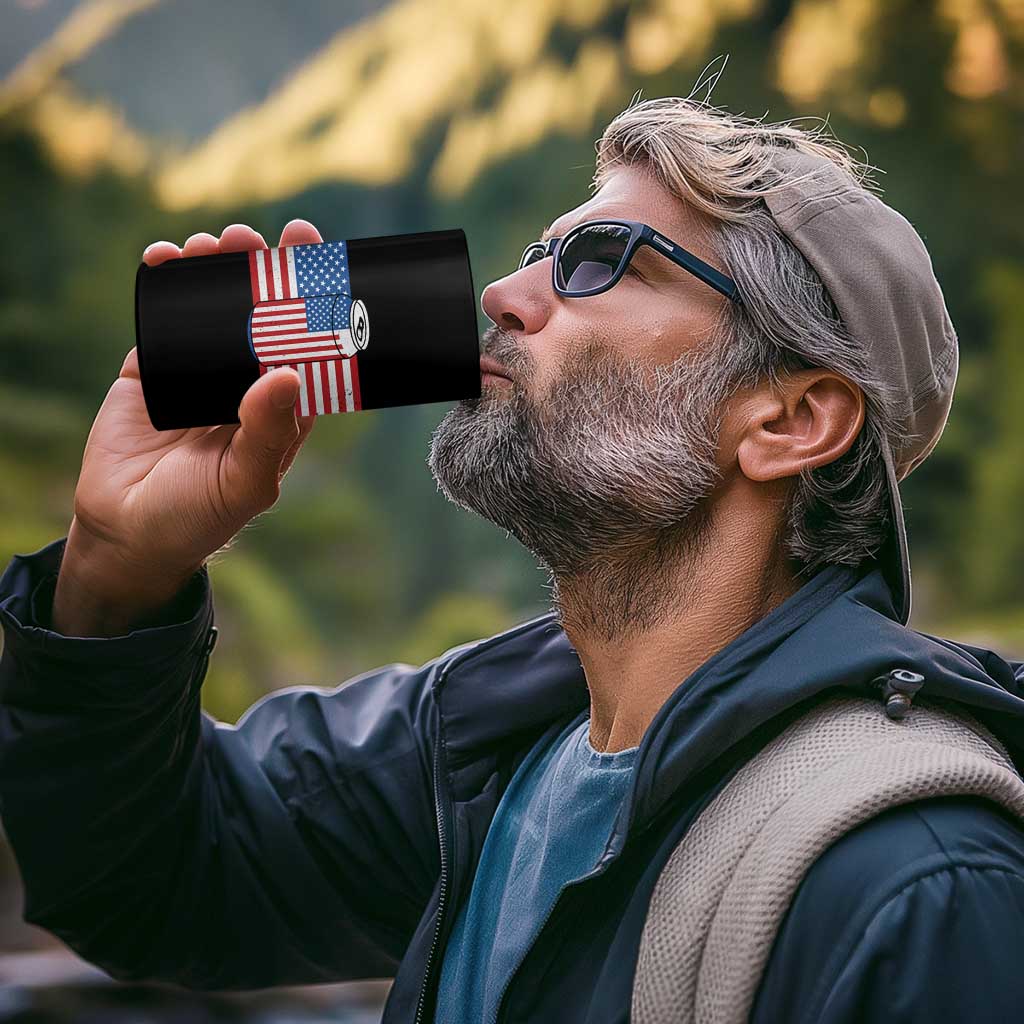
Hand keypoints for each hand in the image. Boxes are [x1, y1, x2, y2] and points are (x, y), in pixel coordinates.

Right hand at [52, 220, 322, 635]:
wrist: (127, 533)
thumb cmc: (199, 516)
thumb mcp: (244, 482)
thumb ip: (268, 433)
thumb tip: (288, 375)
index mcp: (282, 407)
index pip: (307, 343)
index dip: (313, 299)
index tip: (314, 254)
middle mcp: (246, 382)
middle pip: (262, 313)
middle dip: (261, 270)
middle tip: (255, 238)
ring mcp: (201, 371)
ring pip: (214, 307)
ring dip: (215, 269)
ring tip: (212, 245)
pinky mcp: (154, 367)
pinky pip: (162, 316)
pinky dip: (165, 283)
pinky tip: (166, 258)